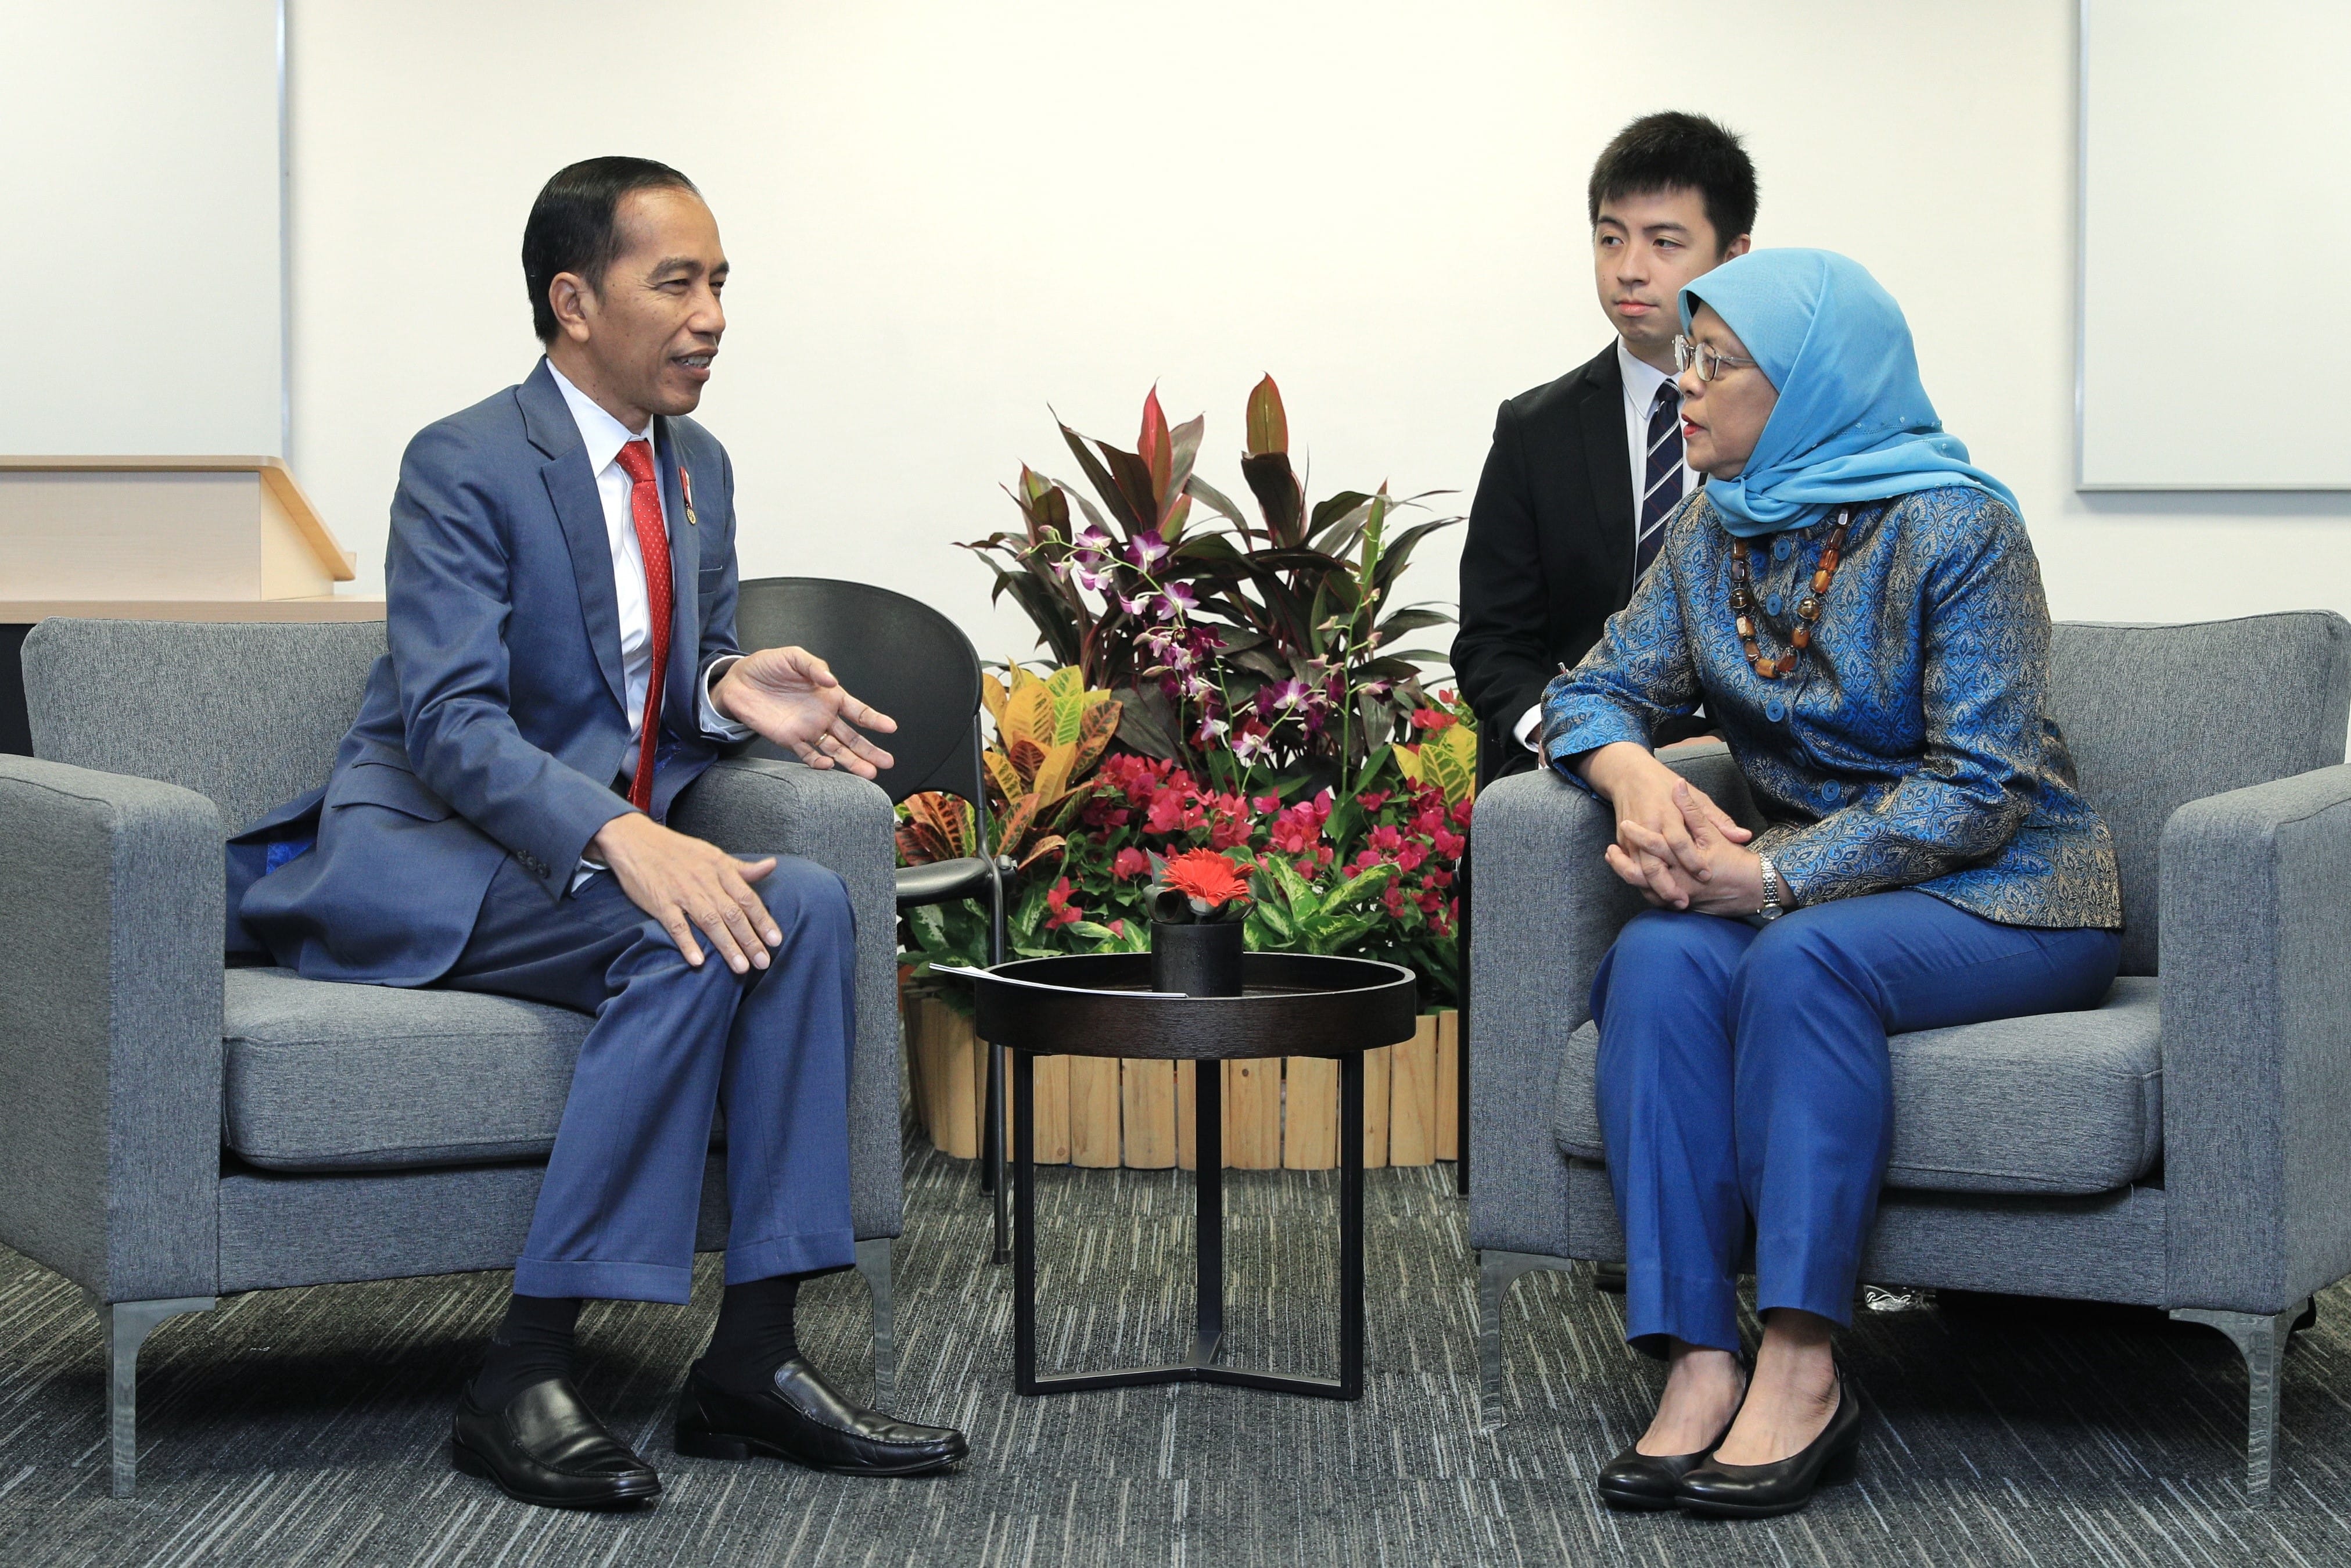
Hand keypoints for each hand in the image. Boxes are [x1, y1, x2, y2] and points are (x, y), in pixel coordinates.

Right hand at [590, 812, 780, 972]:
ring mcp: (682, 893)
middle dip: (750, 939)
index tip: (776, 940)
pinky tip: (698, 961)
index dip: (763, 920)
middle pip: (732, 914)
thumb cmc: (678, 850)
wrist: (636, 841)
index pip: (747, 898)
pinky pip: (676, 925)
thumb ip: (741, 868)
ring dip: (726, 946)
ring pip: (709, 922)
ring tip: (741, 967)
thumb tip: (771, 866)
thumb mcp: (713, 854)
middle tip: (763, 962)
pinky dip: (687, 942)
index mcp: (720, 869)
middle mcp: (704, 881)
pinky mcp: (660, 903)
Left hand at [714, 646, 897, 777]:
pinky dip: (818, 763)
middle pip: (852, 737)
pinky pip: (807, 755)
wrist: (738, 682)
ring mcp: (807, 730)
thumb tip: (831, 681)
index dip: (874, 719)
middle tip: (887, 762)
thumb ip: (813, 667)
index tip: (890, 727)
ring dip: (852, 762)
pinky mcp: (789, 740)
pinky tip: (829, 766)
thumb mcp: (792, 657)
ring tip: (869, 774)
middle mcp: (823, 715)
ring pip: (835, 750)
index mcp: (829, 696)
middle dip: (870, 749)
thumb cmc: (768, 666)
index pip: (857, 710)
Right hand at [1577, 742, 1754, 911]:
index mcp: (1667, 813)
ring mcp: (1632, 837)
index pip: (1679, 842)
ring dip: (1653, 890)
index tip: (1706, 875)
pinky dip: (1641, 884)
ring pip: (1638, 870)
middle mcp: (1648, 827)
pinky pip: (1630, 868)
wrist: (1629, 776)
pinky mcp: (1623, 843)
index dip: (1692, 861)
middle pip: (1653, 863)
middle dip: (1667, 886)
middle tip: (1685, 901)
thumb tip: (1744, 836)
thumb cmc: (1666, 786)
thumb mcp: (1697, 796)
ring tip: (1672, 902)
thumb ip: (1719, 820)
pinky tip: (1656, 895)